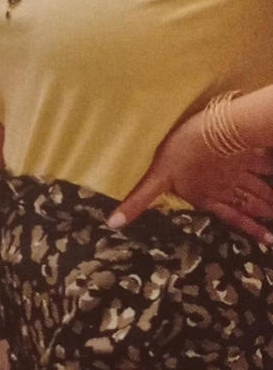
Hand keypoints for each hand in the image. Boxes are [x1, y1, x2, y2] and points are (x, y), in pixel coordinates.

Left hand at [107, 111, 272, 243]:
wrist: (212, 128)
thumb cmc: (181, 154)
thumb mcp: (155, 179)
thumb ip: (138, 202)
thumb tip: (113, 224)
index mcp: (208, 196)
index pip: (233, 217)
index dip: (250, 229)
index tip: (270, 240)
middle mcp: (228, 187)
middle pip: (252, 203)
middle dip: (266, 214)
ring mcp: (241, 170)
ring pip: (261, 188)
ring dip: (271, 199)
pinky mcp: (249, 152)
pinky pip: (266, 164)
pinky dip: (272, 170)